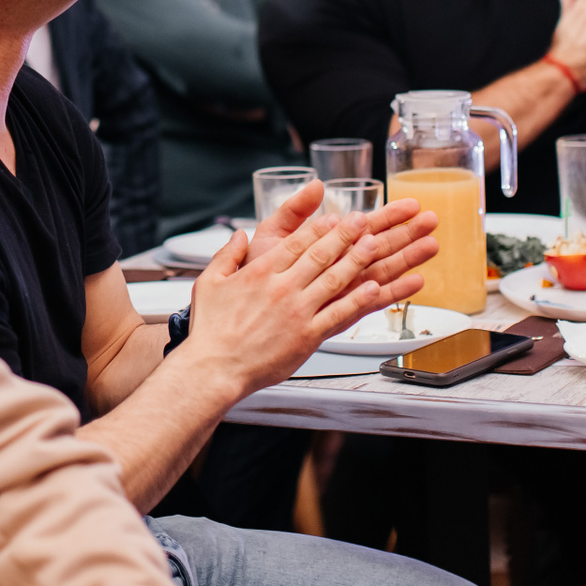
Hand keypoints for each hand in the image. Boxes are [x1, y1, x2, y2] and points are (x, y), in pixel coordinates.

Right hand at [187, 204, 435, 396]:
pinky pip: (339, 315)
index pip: (296, 243)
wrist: (214, 368)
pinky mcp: (307, 337)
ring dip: (357, 260)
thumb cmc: (210, 330)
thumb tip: (238, 235)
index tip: (335, 217)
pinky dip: (359, 300)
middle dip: (345, 235)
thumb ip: (227, 255)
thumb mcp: (209, 282)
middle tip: (363, 220)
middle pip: (321, 255)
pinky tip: (376, 288)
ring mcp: (298, 312)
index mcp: (261, 272)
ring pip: (335, 280)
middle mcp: (283, 288)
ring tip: (375, 244)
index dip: (319, 228)